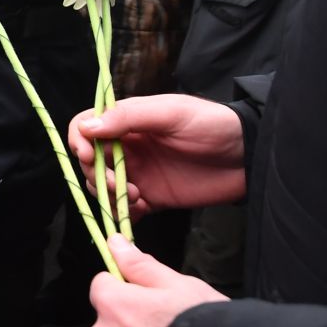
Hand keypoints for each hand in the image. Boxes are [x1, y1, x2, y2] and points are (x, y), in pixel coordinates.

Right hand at [68, 94, 245, 213]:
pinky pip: (124, 209)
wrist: (248, 157)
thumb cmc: (212, 125)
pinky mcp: (152, 198)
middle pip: (89, 161)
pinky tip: (142, 207)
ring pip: (101, 187)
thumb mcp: (170, 113)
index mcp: (128, 121)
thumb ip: (128, 117)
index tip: (89, 155)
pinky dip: (123, 212)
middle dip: (96, 174)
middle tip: (117, 183)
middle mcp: (127, 147)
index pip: (85, 126)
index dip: (79, 141)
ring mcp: (138, 173)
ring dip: (109, 195)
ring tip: (137, 196)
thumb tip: (87, 127)